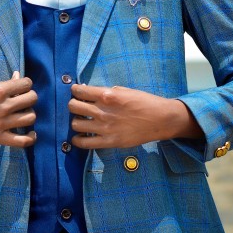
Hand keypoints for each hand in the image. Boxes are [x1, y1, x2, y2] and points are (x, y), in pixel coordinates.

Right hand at [0, 71, 37, 147]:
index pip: (26, 83)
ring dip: (30, 113)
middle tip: (23, 99)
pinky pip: (22, 141)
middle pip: (31, 99)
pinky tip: (31, 133)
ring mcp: (1, 123)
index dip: (26, 84)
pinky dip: (31, 138)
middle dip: (30, 97)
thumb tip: (18, 76)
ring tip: (23, 113)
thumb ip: (4, 83)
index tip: (22, 87)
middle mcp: (2, 106)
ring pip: (30, 117)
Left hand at [68, 84, 201, 148]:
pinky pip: (85, 143)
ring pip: (76, 124)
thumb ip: (106, 91)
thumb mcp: (124, 90)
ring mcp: (105, 128)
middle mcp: (103, 111)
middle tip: (77, 105)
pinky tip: (78, 136)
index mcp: (107, 95)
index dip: (75, 90)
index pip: (80, 91)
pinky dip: (78, 139)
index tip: (76, 91)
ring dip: (75, 121)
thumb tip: (90, 92)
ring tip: (80, 120)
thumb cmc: (144, 101)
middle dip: (73, 104)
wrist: (160, 119)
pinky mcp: (109, 142)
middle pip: (73, 107)